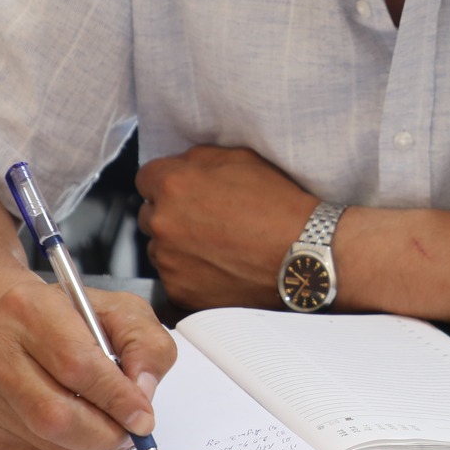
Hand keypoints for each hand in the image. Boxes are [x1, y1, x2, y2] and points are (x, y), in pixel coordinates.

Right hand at [0, 264, 178, 449]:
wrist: (0, 321)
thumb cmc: (63, 315)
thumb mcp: (118, 309)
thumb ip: (145, 344)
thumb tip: (143, 393)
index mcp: (30, 308)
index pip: (77, 364)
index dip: (117, 398)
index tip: (143, 417)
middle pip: (56, 415)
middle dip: (106, 433)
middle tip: (130, 432)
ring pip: (47, 442)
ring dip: (91, 446)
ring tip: (110, 428)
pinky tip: (80, 431)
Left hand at [136, 146, 318, 309]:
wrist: (303, 253)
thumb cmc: (278, 204)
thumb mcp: (240, 158)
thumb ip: (198, 158)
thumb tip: (179, 164)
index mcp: (173, 185)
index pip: (146, 179)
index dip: (168, 183)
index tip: (185, 192)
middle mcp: (163, 223)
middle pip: (149, 215)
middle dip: (171, 215)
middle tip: (206, 220)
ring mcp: (169, 261)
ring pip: (160, 249)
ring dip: (179, 246)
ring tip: (218, 246)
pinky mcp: (180, 291)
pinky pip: (175, 277)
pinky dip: (191, 273)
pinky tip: (220, 267)